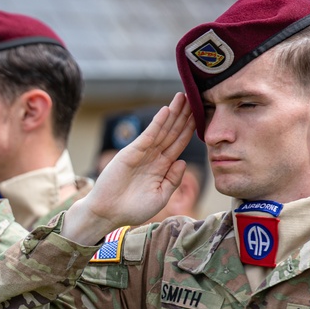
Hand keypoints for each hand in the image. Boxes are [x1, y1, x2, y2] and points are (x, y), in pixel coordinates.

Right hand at [63, 94, 194, 244]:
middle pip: (172, 132)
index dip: (190, 129)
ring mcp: (142, 153)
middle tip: (196, 97)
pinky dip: (157, 123)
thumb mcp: (160, 197)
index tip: (201, 114)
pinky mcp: (131, 152)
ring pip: (162, 130)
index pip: (179, 144)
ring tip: (183, 97)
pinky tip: (166, 111)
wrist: (108, 212)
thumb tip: (183, 162)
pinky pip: (148, 135)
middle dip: (183, 115)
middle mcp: (153, 157)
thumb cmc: (132, 209)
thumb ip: (173, 180)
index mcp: (162, 167)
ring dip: (173, 113)